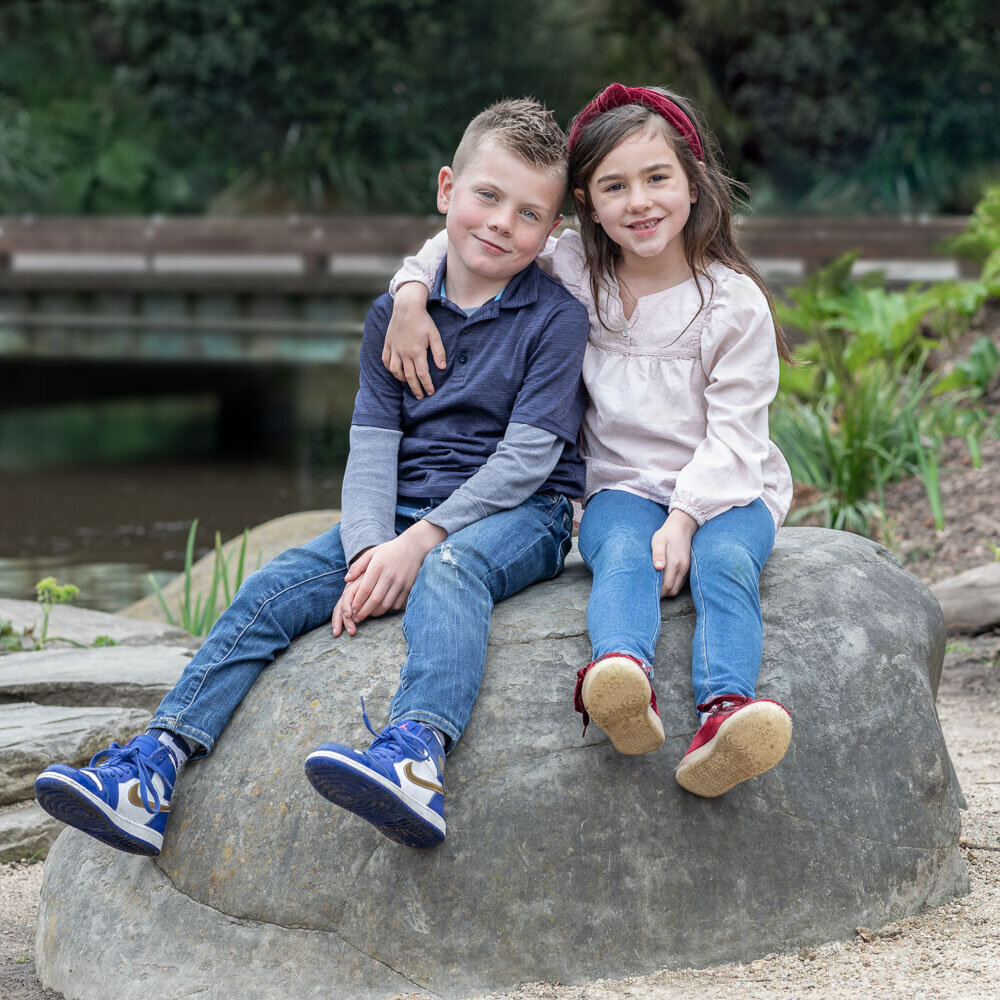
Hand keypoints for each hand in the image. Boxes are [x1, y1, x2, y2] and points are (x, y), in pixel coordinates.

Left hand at [331, 520, 446, 633]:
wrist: (414, 547)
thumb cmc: (389, 550)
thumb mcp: (372, 553)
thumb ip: (358, 566)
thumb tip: (346, 579)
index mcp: (378, 566)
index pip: (365, 589)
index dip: (357, 602)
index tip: (351, 610)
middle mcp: (389, 575)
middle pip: (375, 600)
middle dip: (364, 612)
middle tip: (356, 619)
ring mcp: (400, 582)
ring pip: (386, 604)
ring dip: (375, 613)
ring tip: (367, 615)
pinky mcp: (408, 587)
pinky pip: (397, 604)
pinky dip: (388, 610)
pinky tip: (381, 609)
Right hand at [382, 282, 446, 398]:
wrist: (407, 307)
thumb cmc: (423, 320)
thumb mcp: (435, 335)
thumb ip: (439, 352)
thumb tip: (442, 368)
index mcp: (417, 352)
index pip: (422, 374)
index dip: (427, 385)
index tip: (430, 393)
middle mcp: (404, 353)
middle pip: (409, 376)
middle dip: (416, 388)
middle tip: (420, 397)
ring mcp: (394, 349)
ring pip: (395, 371)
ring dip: (402, 380)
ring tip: (409, 384)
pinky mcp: (388, 344)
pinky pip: (386, 360)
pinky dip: (390, 368)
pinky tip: (395, 372)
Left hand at [651, 510, 697, 596]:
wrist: (682, 527)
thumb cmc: (666, 534)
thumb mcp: (658, 541)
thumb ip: (658, 554)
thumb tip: (658, 567)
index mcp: (675, 563)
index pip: (667, 586)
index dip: (658, 593)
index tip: (648, 594)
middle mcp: (683, 568)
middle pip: (673, 590)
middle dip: (663, 595)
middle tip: (650, 594)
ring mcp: (687, 568)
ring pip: (677, 588)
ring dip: (668, 591)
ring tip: (656, 589)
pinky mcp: (688, 568)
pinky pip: (681, 582)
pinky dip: (673, 586)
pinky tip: (664, 582)